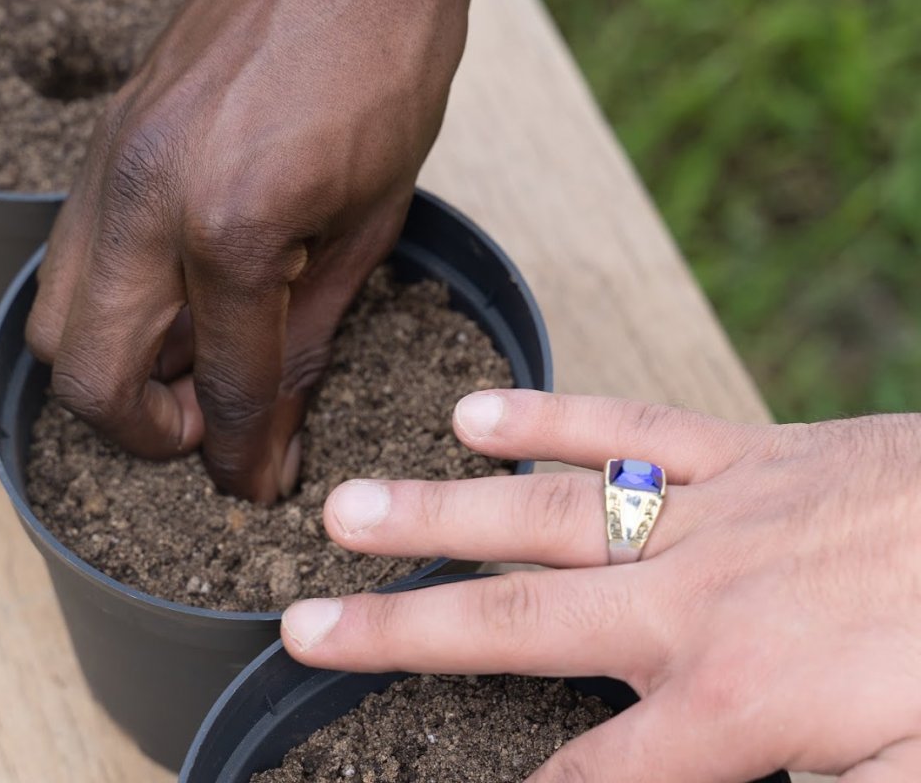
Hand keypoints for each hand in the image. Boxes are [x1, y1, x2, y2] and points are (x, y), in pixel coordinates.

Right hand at [26, 0, 473, 501]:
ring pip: (54, 322)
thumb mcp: (368, 224)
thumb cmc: (384, 69)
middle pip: (87, 377)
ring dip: (114, 372)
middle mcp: (142, 202)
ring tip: (195, 366)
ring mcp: (106, 169)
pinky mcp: (100, 148)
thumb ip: (307, 336)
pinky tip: (179, 299)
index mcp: (229, 225)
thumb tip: (273, 434)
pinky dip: (111, 308)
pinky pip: (72, 261)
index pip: (223, 388)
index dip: (242, 457)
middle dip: (145, 431)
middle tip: (210, 428)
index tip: (256, 485)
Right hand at [280, 389, 920, 781]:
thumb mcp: (920, 778)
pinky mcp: (743, 456)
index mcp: (733, 703)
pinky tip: (476, 414)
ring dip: (438, 514)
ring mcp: (709, 516)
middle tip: (303, 627)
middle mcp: (690, 603)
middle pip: (516, 625)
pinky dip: (549, 419)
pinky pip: (628, 428)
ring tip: (348, 509)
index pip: (589, 776)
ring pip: (545, 513)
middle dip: (402, 634)